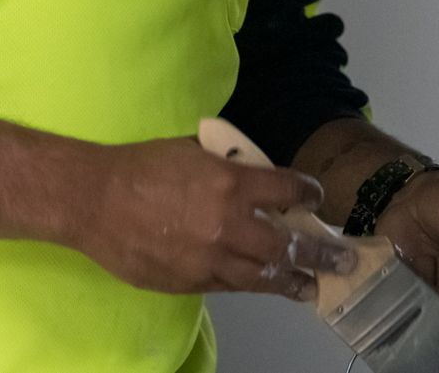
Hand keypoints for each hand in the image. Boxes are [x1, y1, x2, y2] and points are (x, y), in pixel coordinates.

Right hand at [74, 136, 358, 300]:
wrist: (94, 200)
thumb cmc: (142, 165)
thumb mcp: (193, 150)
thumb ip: (228, 165)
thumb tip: (253, 173)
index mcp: (232, 183)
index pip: (288, 189)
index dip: (308, 193)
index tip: (316, 197)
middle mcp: (229, 225)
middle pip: (288, 245)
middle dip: (321, 253)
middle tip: (344, 259)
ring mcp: (210, 259)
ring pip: (264, 276)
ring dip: (293, 281)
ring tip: (312, 287)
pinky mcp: (190, 282)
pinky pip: (230, 286)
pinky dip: (250, 284)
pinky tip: (264, 285)